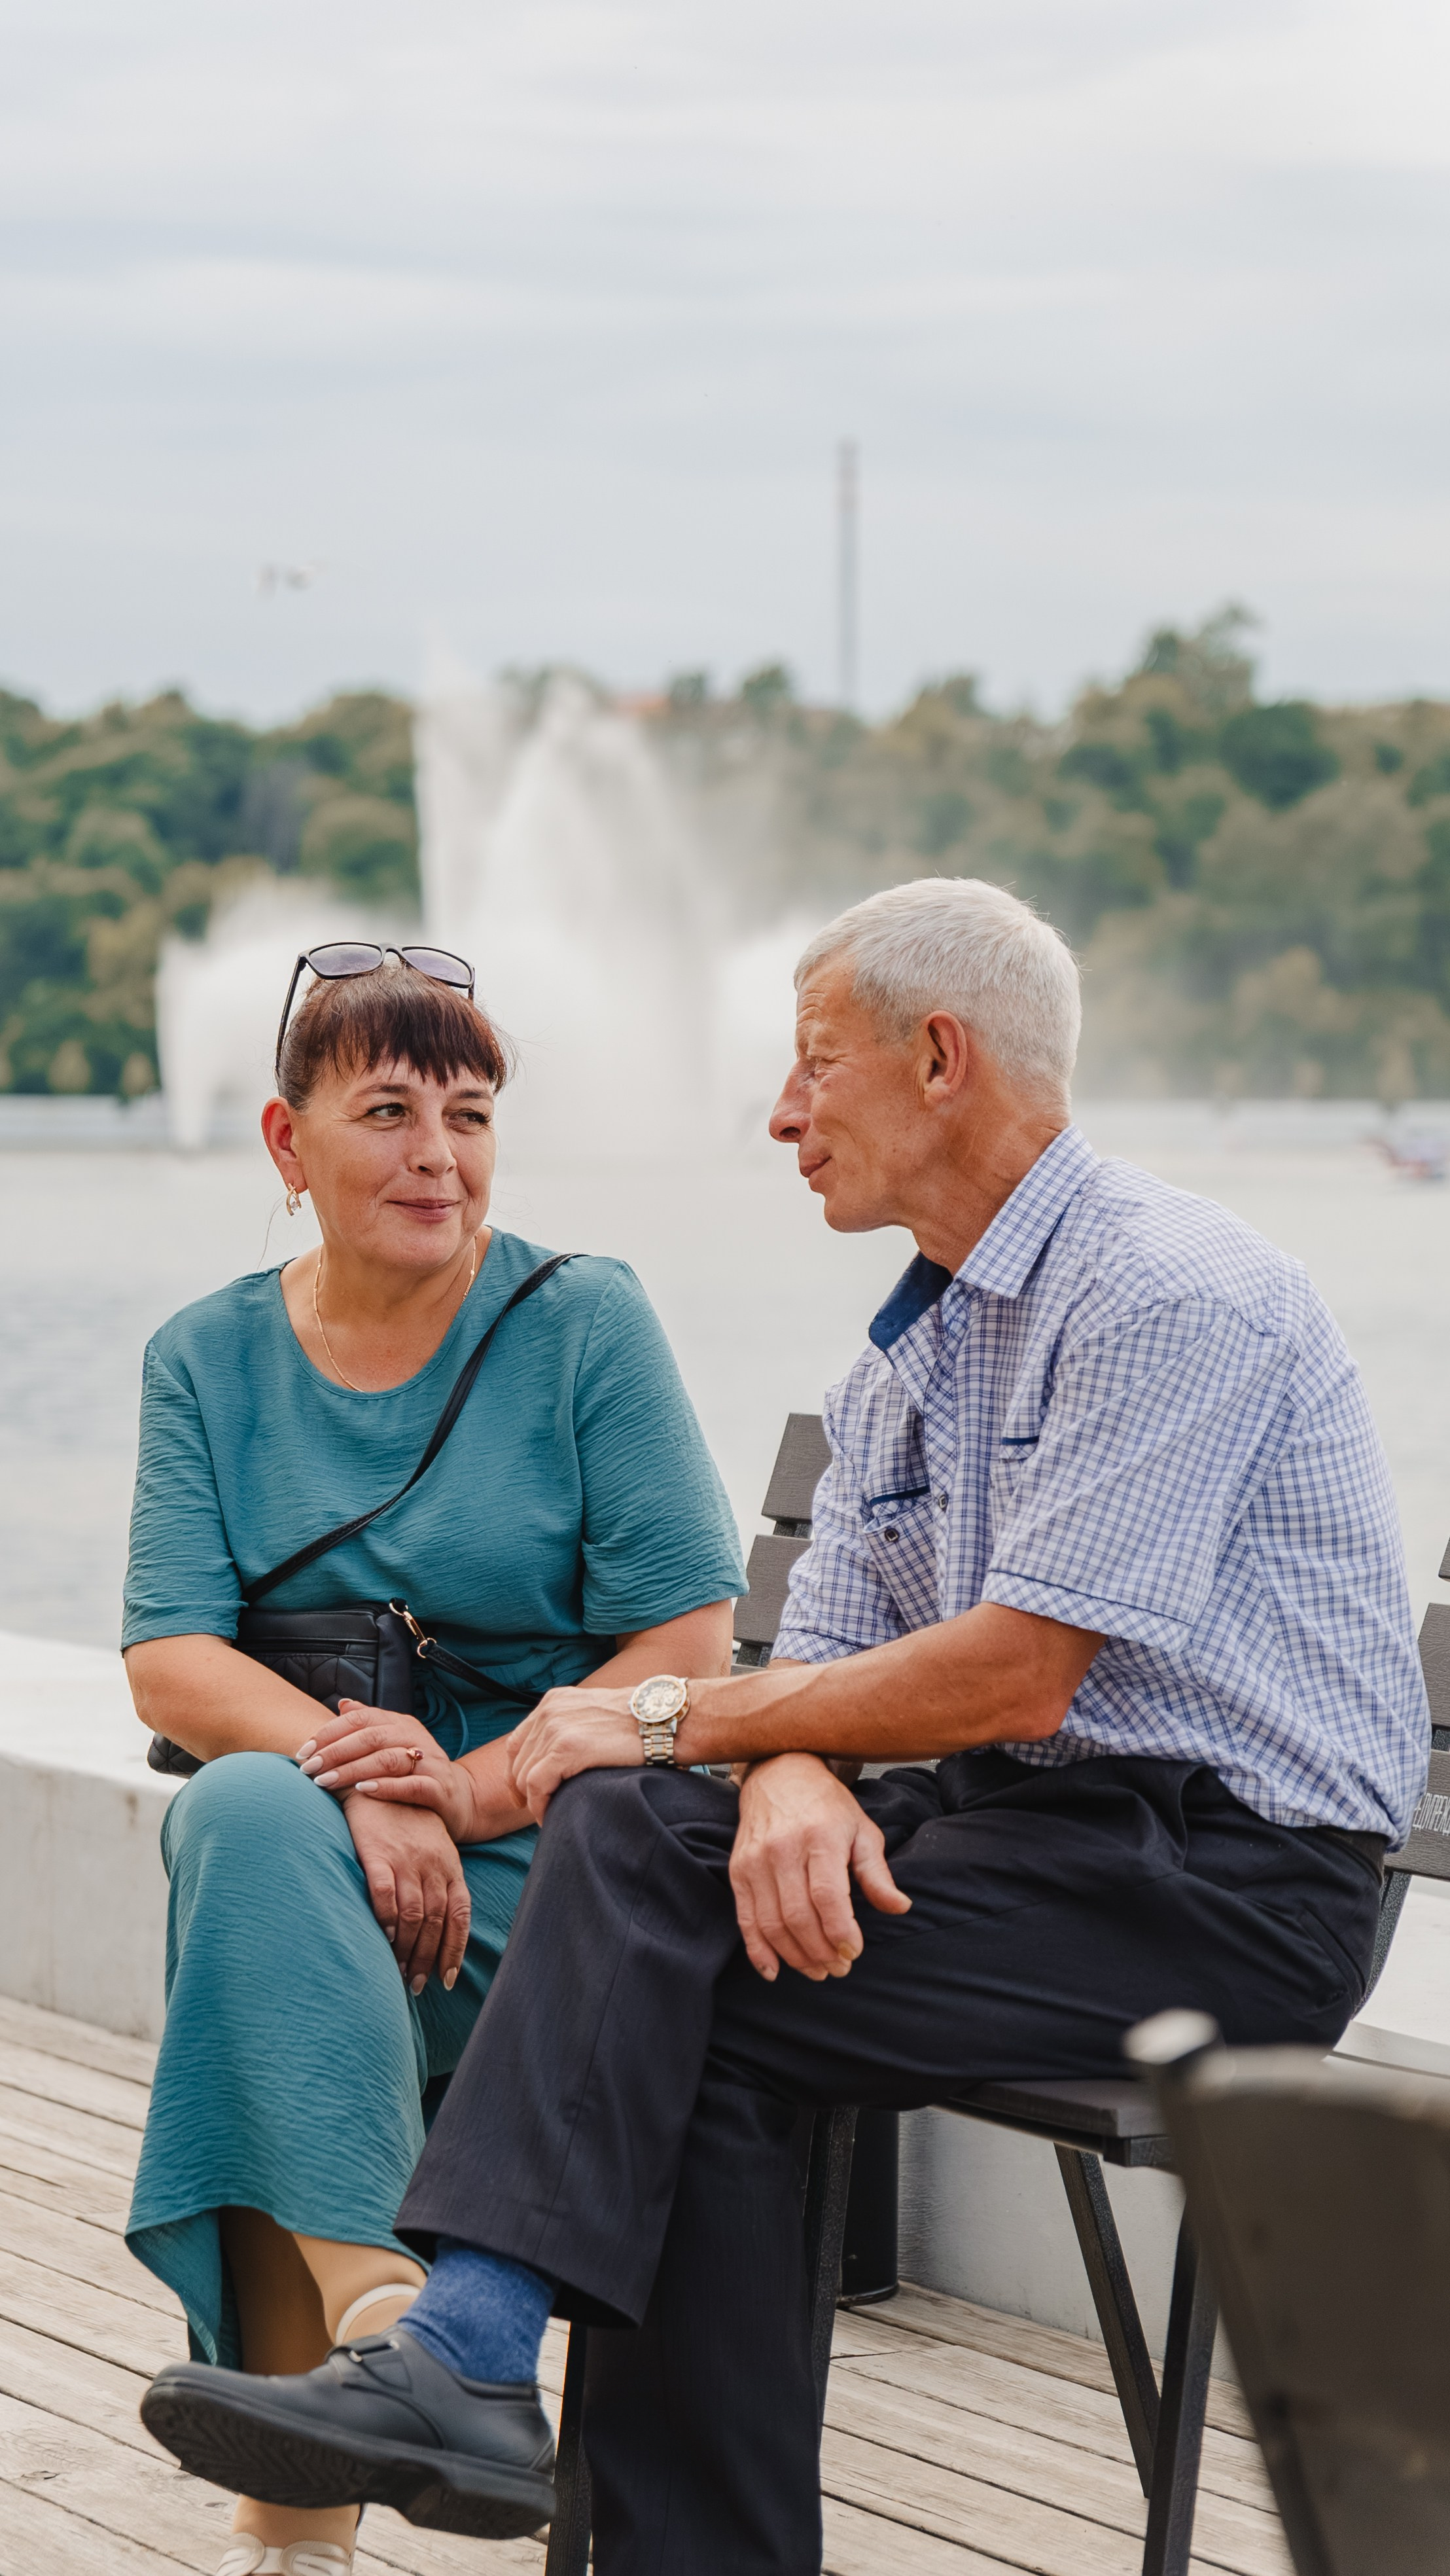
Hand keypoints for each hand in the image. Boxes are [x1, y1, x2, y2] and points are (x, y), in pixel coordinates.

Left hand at [298, 1702, 475, 1842]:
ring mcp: (430, 1762)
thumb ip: (369, 1726)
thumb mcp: (393, 1744)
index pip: (361, 1718)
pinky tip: (362, 1790)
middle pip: (371, 1737)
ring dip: (352, 1770)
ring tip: (324, 1782)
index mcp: (401, 1723)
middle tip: (307, 1768)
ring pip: (388, 1759)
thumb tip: (342, 1703)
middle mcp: (416, 1737)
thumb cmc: (415, 1772)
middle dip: (334, 1752)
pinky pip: (411, 1784)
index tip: (303, 1750)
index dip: (330, 1732)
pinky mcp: (439, 1788)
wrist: (459, 1799)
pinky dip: (386, 1787)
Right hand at [342, 1791, 470, 1993]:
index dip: (454, 1949)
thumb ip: (438, 1882)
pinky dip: (386, 1919)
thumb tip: (436, 1927)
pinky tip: (383, 1938)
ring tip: (399, 1973)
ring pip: (414, 1914)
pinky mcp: (378, 1852)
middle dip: (428, 1958)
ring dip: (408, 1949)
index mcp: (450, 1865)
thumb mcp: (433, 1849)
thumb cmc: (406, 1821)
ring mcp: (406, 1858)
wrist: (377, 1780)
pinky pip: (385, 1893)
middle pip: (436, 1921)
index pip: (459, 1914)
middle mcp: (433, 1864)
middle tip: (417, 1985)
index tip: (446, 1978)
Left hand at [506, 1685, 640, 1822]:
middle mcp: (549, 1711)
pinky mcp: (567, 1748)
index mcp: (553, 1702)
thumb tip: (556, 1762)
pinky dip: (540, 1807)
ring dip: (535, 1802)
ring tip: (551, 1816)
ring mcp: (556, 1728)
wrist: (665, 1719)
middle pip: (517, 1762)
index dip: (518, 1773)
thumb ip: (571, 1729)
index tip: (527, 1795)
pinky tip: (551, 1817)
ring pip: (524, 1777)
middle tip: (542, 1810)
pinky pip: (537, 1786)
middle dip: (525, 1792)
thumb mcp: (594, 1715)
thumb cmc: (640, 1724)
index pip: (517, 1743)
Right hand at [729, 1753, 910, 1982]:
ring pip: (772, 1923)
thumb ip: (876, 1873)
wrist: (779, 1773)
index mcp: (819, 1837)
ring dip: (796, 1956)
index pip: (827, 1896)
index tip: (854, 1952)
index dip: (840, 1931)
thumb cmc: (827, 1806)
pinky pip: (745, 1919)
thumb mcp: (861, 1830)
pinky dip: (758, 1951)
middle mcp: (782, 1849)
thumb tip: (901, 1908)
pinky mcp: (738, 1871)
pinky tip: (775, 1971)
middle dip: (821, 1952)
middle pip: (798, 1916)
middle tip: (839, 1968)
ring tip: (818, 1970)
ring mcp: (755, 1861)